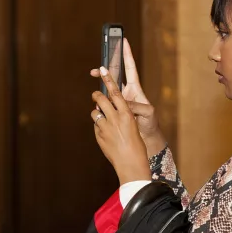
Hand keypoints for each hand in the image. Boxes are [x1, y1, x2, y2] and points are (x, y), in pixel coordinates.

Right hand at [91, 39, 165, 155]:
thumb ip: (136, 106)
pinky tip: (95, 105)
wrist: (146, 137)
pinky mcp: (114, 111)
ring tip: (94, 92)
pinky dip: (99, 103)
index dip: (127, 54)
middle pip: (114, 76)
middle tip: (96, 69)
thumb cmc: (150, 123)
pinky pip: (104, 104)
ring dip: (99, 88)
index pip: (130, 68)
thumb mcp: (147, 112)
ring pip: (107, 90)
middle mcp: (126, 92)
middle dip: (105, 71)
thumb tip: (123, 103)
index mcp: (135, 88)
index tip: (123, 41)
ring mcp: (119, 101)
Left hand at [91, 67, 150, 184]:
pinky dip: (98, 126)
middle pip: (101, 99)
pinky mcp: (99, 136)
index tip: (102, 69)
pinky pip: (96, 126)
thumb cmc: (136, 146)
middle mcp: (115, 118)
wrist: (131, 163)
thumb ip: (122, 116)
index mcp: (127, 114)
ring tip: (101, 116)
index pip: (116, 92)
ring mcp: (105, 127)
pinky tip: (105, 134)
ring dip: (96, 112)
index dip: (108, 79)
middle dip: (97, 95)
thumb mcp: (133, 127)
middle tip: (96, 94)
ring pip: (95, 112)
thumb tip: (110, 109)